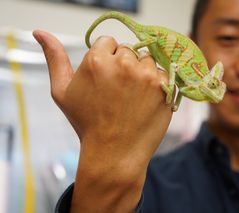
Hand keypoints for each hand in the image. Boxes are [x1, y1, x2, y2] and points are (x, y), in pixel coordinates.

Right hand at [33, 30, 172, 211]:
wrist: (114, 153)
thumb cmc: (86, 123)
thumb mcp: (62, 91)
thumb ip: (54, 58)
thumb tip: (39, 31)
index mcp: (97, 60)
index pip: (108, 42)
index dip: (107, 59)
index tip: (106, 79)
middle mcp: (123, 63)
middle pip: (128, 50)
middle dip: (124, 65)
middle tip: (118, 91)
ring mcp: (146, 75)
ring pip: (146, 60)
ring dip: (141, 72)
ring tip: (132, 96)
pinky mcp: (164, 87)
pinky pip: (163, 72)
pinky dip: (157, 83)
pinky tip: (146, 100)